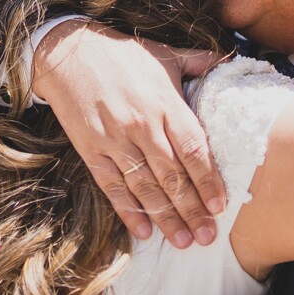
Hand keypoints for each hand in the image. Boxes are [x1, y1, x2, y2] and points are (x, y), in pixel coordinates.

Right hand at [32, 21, 226, 246]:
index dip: (208, 181)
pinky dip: (128, 211)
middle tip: (207, 237)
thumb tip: (226, 58)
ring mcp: (115, 140)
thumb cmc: (120, 55)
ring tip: (183, 241)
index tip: (219, 206)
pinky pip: (112, 186)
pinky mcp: (91, 150)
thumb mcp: (162, 53)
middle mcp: (142, 125)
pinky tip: (143, 232)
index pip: (193, 150)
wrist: (67, 53)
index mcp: (165, 103)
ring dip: (165, 217)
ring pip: (145, 187)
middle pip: (172, 176)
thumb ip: (196, 61)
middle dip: (191, 210)